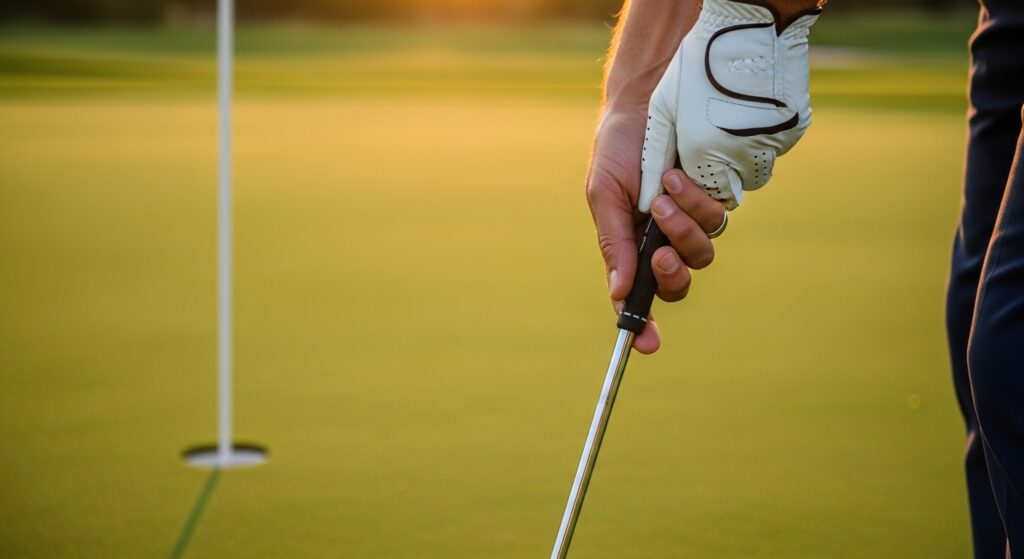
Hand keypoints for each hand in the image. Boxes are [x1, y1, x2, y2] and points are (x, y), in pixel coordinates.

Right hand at [587, 109, 727, 353]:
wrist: (646, 99)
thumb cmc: (620, 149)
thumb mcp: (604, 195)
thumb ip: (614, 243)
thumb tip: (620, 293)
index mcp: (632, 246)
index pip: (640, 296)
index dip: (643, 325)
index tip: (646, 345)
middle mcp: (664, 239)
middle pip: (678, 283)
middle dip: (671, 273)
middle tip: (659, 250)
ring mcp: (693, 221)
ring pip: (702, 253)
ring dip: (682, 228)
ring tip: (663, 192)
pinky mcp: (717, 198)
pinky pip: (718, 218)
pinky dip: (696, 202)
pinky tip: (677, 176)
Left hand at [640, 0, 819, 211]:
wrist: (752, 26)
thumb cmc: (699, 63)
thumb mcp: (664, 107)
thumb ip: (655, 156)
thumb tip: (646, 198)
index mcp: (703, 152)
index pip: (699, 193)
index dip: (693, 184)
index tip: (689, 162)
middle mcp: (739, 156)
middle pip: (729, 192)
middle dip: (718, 177)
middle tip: (710, 145)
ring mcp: (771, 145)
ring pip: (755, 173)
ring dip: (742, 160)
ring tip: (731, 123)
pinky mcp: (794, 131)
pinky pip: (776, 148)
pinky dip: (764, 138)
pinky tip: (752, 109)